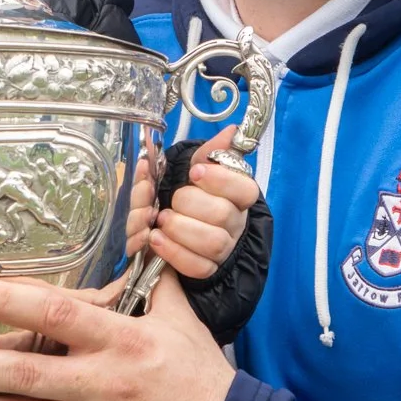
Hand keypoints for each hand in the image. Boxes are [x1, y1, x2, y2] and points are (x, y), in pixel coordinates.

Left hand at [150, 126, 259, 280]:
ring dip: (181, 229)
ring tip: (160, 220)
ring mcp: (223, 249)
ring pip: (212, 243)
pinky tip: (156, 239)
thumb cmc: (194, 192)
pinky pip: (197, 267)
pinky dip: (174, 253)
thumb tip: (231, 131)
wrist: (184, 224)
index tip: (195, 172)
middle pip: (223, 216)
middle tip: (171, 200)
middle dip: (191, 204)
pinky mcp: (207, 269)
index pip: (244, 189)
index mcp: (238, 196)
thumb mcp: (200, 167)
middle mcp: (235, 222)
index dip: (220, 180)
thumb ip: (212, 151)